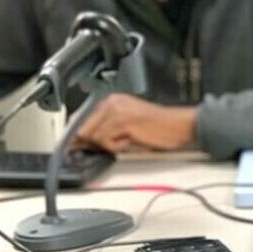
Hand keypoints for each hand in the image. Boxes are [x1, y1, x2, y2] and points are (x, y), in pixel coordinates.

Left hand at [74, 94, 197, 153]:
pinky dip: (116, 146)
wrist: (180, 125)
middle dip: (88, 141)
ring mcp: (117, 111)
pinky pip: (107, 140)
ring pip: (95, 135)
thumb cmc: (160, 127)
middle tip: (95, 150)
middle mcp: (112, 103)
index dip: (77, 132)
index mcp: (113, 101)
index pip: (84, 116)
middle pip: (85, 126)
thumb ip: (109, 130)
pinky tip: (131, 142)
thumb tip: (87, 141)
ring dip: (108, 145)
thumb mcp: (130, 126)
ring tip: (127, 142)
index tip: (72, 145)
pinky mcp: (123, 122)